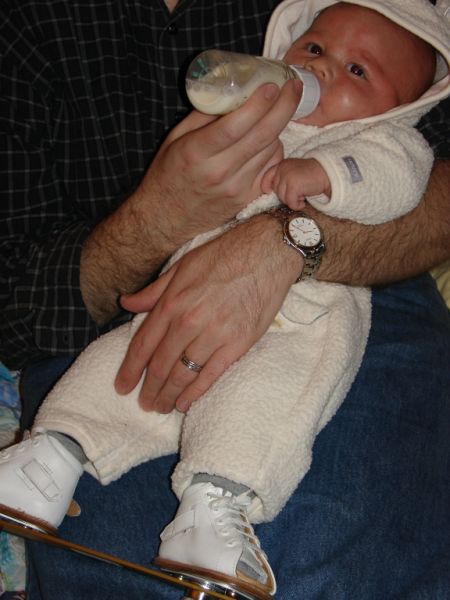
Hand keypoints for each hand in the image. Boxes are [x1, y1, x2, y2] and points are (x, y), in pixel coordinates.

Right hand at [80, 80, 299, 324]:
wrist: (166, 219)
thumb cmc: (169, 174)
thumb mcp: (175, 139)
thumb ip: (204, 116)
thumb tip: (235, 92)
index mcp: (196, 153)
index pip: (234, 126)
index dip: (258, 104)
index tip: (273, 84)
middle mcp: (219, 172)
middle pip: (262, 136)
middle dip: (284, 107)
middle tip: (294, 86)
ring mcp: (237, 188)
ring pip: (271, 149)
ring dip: (276, 127)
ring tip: (270, 114)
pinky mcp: (247, 199)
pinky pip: (272, 167)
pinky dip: (274, 150)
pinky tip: (265, 141)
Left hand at [114, 215, 300, 412]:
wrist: (267, 252)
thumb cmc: (224, 255)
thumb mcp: (182, 266)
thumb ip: (154, 290)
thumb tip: (126, 302)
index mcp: (173, 302)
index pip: (144, 344)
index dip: (130, 369)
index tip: (122, 387)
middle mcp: (189, 321)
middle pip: (161, 365)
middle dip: (149, 388)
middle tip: (144, 404)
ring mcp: (214, 335)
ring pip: (183, 374)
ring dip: (169, 395)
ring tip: (161, 407)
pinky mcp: (238, 344)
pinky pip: (211, 375)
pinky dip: (196, 393)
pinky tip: (185, 403)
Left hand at [261, 157, 330, 209]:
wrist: (328, 174)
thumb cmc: (312, 175)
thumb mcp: (294, 172)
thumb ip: (283, 177)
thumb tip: (270, 191)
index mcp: (282, 165)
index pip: (267, 176)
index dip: (267, 186)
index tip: (269, 191)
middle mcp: (283, 169)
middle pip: (276, 191)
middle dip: (286, 195)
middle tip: (299, 193)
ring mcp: (288, 177)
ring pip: (282, 198)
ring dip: (293, 200)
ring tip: (303, 195)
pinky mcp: (294, 186)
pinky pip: (290, 202)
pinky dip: (297, 205)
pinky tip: (304, 201)